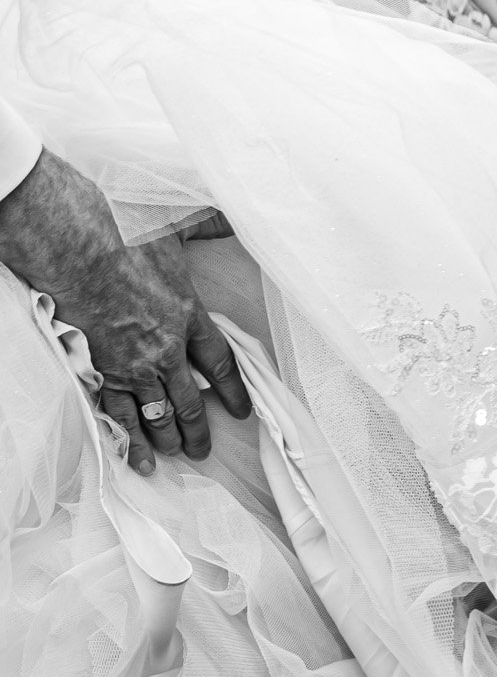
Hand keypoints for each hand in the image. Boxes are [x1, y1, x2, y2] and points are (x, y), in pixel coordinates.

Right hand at [0, 149, 250, 473]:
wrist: (76, 252)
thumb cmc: (123, 235)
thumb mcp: (173, 225)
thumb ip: (206, 225)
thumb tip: (231, 215)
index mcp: (190, 317)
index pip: (222, 364)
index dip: (234, 392)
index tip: (241, 411)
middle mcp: (166, 350)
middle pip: (191, 402)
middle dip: (199, 431)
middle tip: (203, 450)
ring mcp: (134, 366)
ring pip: (158, 417)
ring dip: (168, 441)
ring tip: (175, 457)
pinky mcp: (103, 372)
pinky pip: (120, 416)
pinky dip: (130, 442)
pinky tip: (138, 462)